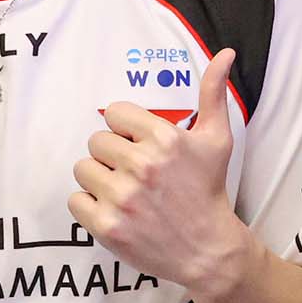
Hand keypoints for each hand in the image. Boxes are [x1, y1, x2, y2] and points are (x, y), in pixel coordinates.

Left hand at [69, 48, 258, 298]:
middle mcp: (142, 165)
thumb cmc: (208, 189)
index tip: (139, 145)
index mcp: (164, 138)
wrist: (207, 248)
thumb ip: (213, 93)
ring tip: (123, 191)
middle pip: (96, 141)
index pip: (114, 114)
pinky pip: (75, 200)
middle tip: (133, 172)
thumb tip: (226, 53)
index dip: (125, 129)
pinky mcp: (107, 226)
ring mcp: (122, 198)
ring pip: (82, 169)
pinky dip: (90, 206)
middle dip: (112, 155)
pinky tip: (113, 209)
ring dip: (98, 179)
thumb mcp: (217, 139)